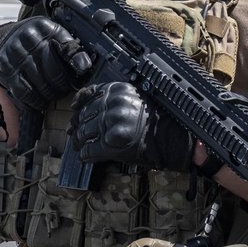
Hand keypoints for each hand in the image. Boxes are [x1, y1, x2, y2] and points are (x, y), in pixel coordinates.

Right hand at [0, 17, 91, 109]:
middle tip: (66, 87)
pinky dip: (35, 101)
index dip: (77, 62)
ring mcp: (14, 54)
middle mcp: (27, 38)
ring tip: (54, 93)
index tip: (83, 71)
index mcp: (43, 27)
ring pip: (41, 85)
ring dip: (51, 94)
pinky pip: (25, 92)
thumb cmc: (37, 40)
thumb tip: (85, 66)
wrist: (6, 40)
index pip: (65, 48)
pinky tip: (40, 100)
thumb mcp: (54, 36)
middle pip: (54, 72)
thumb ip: (70, 48)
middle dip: (63, 84)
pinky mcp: (5, 69)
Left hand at [69, 82, 192, 169]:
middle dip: (78, 125)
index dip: (79, 103)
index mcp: (118, 90)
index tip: (74, 109)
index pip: (89, 94)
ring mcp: (112, 123)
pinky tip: (85, 156)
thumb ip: (113, 99)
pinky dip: (86, 154)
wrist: (173, 138)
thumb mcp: (134, 99)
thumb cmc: (155, 120)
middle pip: (85, 114)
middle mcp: (113, 104)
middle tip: (75, 133)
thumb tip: (86, 107)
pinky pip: (91, 149)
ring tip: (79, 145)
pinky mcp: (112, 142)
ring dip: (79, 141)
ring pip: (84, 132)